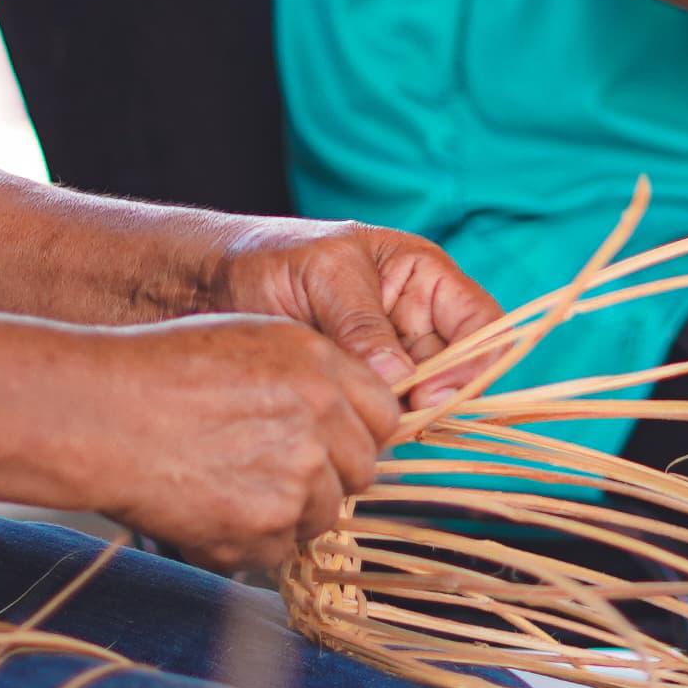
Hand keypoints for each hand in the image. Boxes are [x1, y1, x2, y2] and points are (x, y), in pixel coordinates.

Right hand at [80, 314, 403, 574]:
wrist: (102, 415)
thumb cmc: (162, 371)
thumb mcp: (251, 339)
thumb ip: (311, 373)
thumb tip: (346, 414)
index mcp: (321, 367)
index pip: (384, 416)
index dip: (355, 433)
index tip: (327, 443)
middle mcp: (321, 421)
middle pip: (361, 473)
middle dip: (326, 479)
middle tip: (270, 471)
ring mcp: (297, 478)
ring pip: (322, 517)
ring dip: (287, 514)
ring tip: (227, 487)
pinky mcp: (264, 527)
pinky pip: (277, 552)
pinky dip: (248, 543)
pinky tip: (208, 509)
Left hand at [189, 215, 502, 408]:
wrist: (205, 286)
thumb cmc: (268, 258)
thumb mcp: (323, 275)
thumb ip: (364, 324)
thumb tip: (399, 379)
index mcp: (423, 277)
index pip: (482, 324)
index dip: (472, 362)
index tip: (430, 394)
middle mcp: (414, 322)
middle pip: (457, 372)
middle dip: (432, 400)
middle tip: (391, 421)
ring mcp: (386, 361)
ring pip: (420, 403)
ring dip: (397, 418)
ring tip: (356, 422)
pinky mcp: (356, 392)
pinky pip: (381, 419)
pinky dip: (368, 429)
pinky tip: (339, 429)